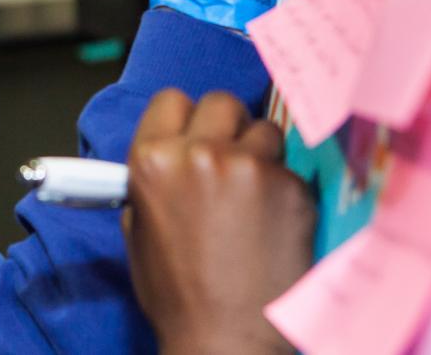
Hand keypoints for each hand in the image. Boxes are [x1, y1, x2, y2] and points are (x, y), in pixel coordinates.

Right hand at [123, 90, 314, 354]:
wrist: (226, 337)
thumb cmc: (179, 294)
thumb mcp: (139, 230)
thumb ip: (152, 182)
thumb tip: (170, 157)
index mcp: (152, 162)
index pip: (170, 100)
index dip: (183, 120)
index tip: (192, 134)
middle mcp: (200, 154)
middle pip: (220, 102)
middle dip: (224, 126)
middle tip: (226, 158)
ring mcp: (251, 167)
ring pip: (263, 129)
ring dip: (259, 153)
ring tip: (252, 194)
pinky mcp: (292, 186)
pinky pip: (290, 168)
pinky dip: (283, 189)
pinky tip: (273, 222)